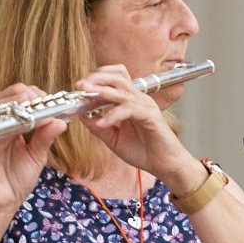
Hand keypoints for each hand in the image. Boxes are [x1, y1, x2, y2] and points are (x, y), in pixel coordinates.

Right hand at [0, 84, 66, 216]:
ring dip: (10, 100)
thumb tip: (61, 121)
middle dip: (23, 94)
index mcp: (14, 128)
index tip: (49, 98)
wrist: (1, 203)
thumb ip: (45, 138)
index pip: (22, 103)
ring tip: (26, 98)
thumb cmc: (17, 181)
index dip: (34, 97)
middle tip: (38, 96)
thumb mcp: (36, 156)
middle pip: (7, 100)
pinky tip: (10, 115)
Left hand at [76, 65, 191, 175]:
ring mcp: (146, 106)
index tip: (79, 87)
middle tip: (80, 85)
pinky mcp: (151, 117)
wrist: (164, 165)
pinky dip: (113, 115)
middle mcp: (139, 100)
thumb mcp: (113, 138)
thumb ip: (97, 126)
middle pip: (118, 77)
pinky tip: (102, 123)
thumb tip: (80, 114)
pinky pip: (129, 109)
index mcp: (131, 101)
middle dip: (97, 79)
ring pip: (123, 91)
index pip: (115, 78)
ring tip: (86, 95)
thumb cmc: (143, 152)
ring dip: (102, 92)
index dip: (97, 79)